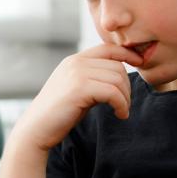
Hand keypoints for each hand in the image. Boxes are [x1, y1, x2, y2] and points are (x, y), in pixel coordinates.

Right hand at [9, 43, 142, 153]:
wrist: (36, 129)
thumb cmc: (59, 113)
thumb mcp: (78, 89)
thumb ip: (94, 78)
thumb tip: (120, 76)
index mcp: (75, 60)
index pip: (108, 48)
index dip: (127, 53)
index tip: (140, 63)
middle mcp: (76, 63)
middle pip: (117, 66)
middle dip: (127, 86)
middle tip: (124, 104)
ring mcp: (76, 74)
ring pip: (117, 79)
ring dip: (125, 98)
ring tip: (121, 111)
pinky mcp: (79, 88)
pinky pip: (113, 92)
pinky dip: (121, 105)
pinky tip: (119, 114)